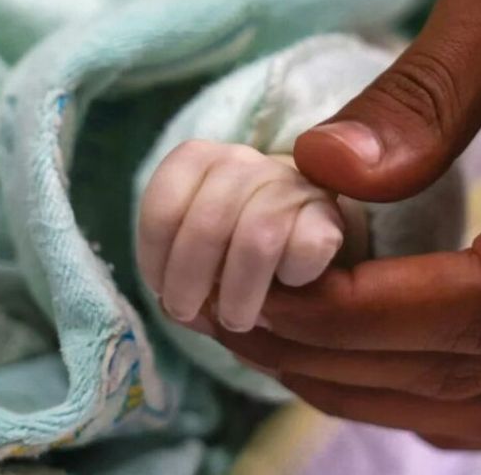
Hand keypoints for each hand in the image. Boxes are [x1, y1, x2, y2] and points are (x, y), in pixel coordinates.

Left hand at [137, 141, 354, 332]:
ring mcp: (287, 182)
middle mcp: (241, 160)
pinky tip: (287, 286)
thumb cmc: (229, 244)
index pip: (163, 206)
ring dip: (239, 293)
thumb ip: (175, 269)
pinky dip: (292, 277)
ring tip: (235, 320)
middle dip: (189, 282)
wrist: (296, 229)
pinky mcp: (326, 212)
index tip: (160, 290)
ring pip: (256, 240)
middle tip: (189, 313)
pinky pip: (305, 248)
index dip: (155, 258)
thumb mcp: (191, 248)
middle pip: (206, 226)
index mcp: (197, 160)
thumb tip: (180, 313)